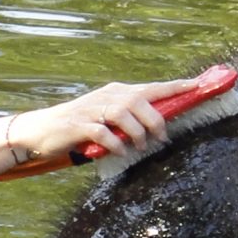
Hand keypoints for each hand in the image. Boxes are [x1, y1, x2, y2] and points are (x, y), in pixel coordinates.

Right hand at [9, 77, 199, 161]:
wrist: (40, 131)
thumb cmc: (81, 127)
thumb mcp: (108, 119)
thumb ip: (131, 120)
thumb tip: (161, 128)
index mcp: (117, 93)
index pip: (151, 87)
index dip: (175, 87)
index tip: (197, 86)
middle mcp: (106, 97)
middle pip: (139, 100)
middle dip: (155, 119)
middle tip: (161, 138)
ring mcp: (91, 110)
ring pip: (123, 112)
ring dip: (137, 132)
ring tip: (141, 146)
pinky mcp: (78, 126)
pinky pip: (102, 132)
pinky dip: (115, 143)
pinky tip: (119, 152)